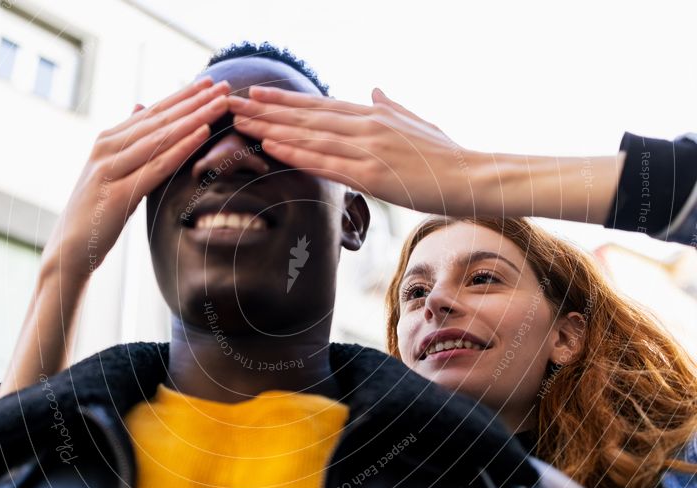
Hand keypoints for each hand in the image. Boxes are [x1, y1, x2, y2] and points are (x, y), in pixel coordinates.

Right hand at [41, 77, 230, 282]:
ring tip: (221, 103)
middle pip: (160, 119)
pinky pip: (157, 167)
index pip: (152, 112)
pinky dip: (182, 147)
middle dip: (194, 100)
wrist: (68, 250)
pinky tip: (204, 133)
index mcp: (107, 141)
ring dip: (195, 117)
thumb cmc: (95, 214)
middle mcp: (107, 148)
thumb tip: (140, 107)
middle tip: (223, 85)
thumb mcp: (111, 172)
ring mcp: (110, 169)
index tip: (209, 82)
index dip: (182, 95)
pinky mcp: (118, 194)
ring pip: (161, 137)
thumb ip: (127, 142)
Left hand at [228, 86, 483, 214]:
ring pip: (310, 135)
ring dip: (272, 127)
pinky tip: (272, 146)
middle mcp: (367, 125)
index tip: (259, 95)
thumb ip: (392, 106)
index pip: (321, 106)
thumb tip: (373, 89)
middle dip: (267, 110)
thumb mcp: (418, 122)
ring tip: (241, 122)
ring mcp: (368, 149)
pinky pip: (326, 163)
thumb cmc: (448, 156)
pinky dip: (296, 153)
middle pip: (307, 117)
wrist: (475, 177)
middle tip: (233, 104)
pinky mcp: (372, 175)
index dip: (287, 101)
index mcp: (375, 115)